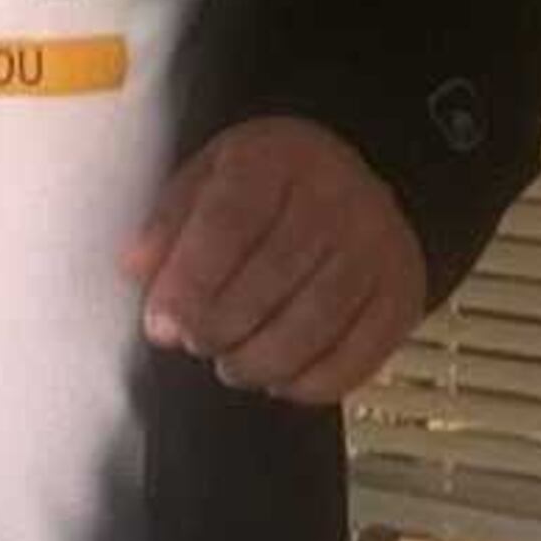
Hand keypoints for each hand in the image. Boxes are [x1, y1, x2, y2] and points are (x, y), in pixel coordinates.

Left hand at [121, 116, 425, 407]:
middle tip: (194, 343)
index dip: (190, 283)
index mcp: (274, 159)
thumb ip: (170, 221)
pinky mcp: (402, 294)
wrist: (362, 177)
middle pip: (271, 279)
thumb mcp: (210, 176)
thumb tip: (138, 270)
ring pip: (314, 323)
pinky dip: (312, 382)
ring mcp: (376, 247)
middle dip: (219, 326)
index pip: (229, 224)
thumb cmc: (270, 184)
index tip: (162, 324)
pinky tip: (280, 379)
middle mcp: (335, 199)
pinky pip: (358, 355)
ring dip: (261, 360)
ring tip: (231, 365)